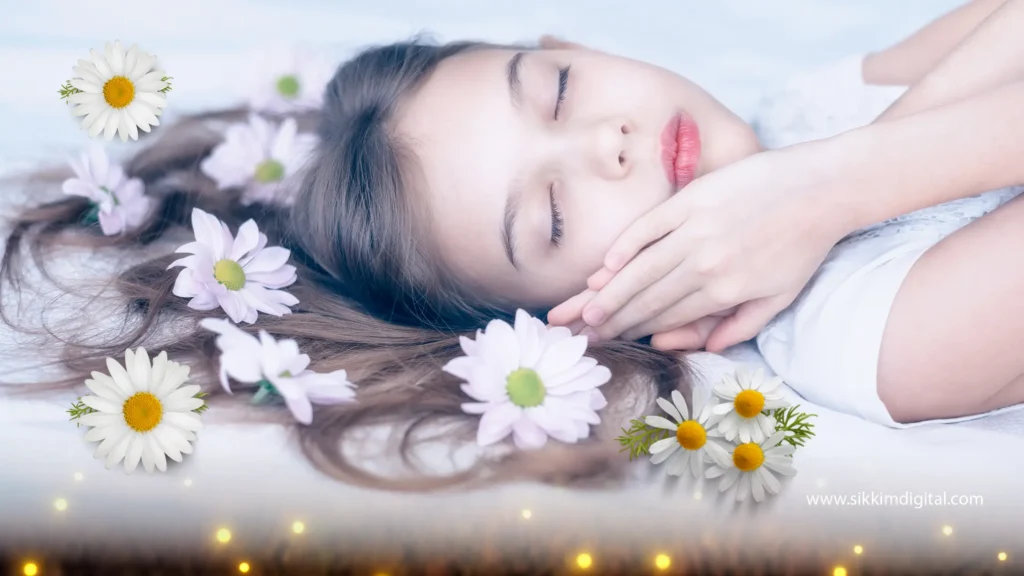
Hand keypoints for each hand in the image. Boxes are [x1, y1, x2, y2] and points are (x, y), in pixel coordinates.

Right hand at [549, 143, 852, 351]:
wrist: (822, 188)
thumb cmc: (803, 245)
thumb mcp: (780, 296)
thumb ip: (740, 324)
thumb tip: (702, 348)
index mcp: (726, 290)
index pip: (668, 316)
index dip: (635, 332)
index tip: (609, 342)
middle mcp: (704, 263)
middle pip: (647, 297)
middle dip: (612, 318)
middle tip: (582, 332)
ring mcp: (695, 228)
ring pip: (641, 267)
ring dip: (609, 290)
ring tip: (583, 308)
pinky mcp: (692, 199)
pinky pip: (649, 226)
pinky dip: (625, 245)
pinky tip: (605, 264)